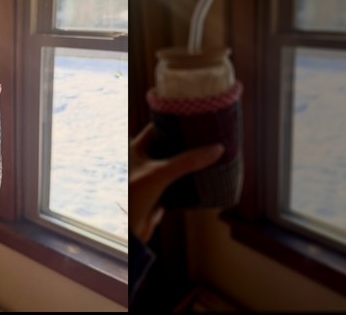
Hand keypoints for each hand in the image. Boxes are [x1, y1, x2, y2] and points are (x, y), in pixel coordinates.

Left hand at [129, 123, 223, 242]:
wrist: (130, 230)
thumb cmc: (135, 197)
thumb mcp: (161, 174)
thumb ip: (187, 161)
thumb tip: (217, 149)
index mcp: (135, 148)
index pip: (159, 127)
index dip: (176, 121)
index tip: (197, 117)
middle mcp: (143, 158)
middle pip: (169, 144)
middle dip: (188, 141)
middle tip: (211, 133)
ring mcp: (152, 174)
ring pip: (175, 162)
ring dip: (191, 158)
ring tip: (213, 149)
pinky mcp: (161, 189)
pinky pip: (179, 178)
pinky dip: (191, 175)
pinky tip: (208, 171)